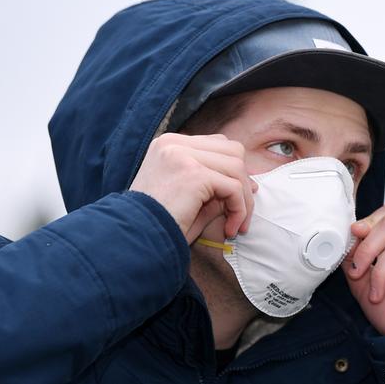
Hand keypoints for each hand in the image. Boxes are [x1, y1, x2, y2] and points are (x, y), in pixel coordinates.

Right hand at [129, 133, 256, 242]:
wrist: (135, 240)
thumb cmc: (158, 225)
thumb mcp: (187, 198)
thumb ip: (213, 186)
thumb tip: (249, 185)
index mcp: (168, 145)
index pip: (216, 144)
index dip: (234, 171)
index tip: (240, 198)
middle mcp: (174, 143)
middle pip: (232, 150)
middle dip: (243, 182)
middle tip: (242, 212)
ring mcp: (182, 155)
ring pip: (237, 167)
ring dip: (244, 200)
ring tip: (236, 225)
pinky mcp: (193, 174)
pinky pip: (233, 188)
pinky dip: (239, 209)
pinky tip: (230, 229)